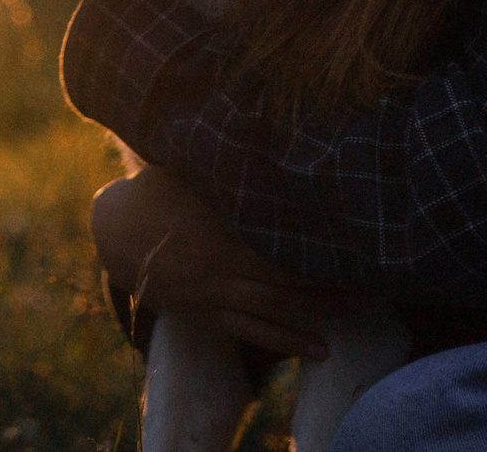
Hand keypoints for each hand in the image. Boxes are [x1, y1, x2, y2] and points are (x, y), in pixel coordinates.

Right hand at [92, 165, 356, 360]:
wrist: (113, 230)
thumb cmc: (155, 190)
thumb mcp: (191, 168)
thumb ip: (227, 165)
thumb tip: (262, 137)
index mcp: (226, 224)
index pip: (285, 235)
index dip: (323, 242)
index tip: (359, 244)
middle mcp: (225, 260)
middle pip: (287, 277)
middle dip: (330, 284)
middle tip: (373, 287)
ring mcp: (215, 291)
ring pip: (274, 309)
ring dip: (315, 316)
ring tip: (353, 320)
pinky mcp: (207, 313)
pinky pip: (251, 330)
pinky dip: (285, 340)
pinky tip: (317, 348)